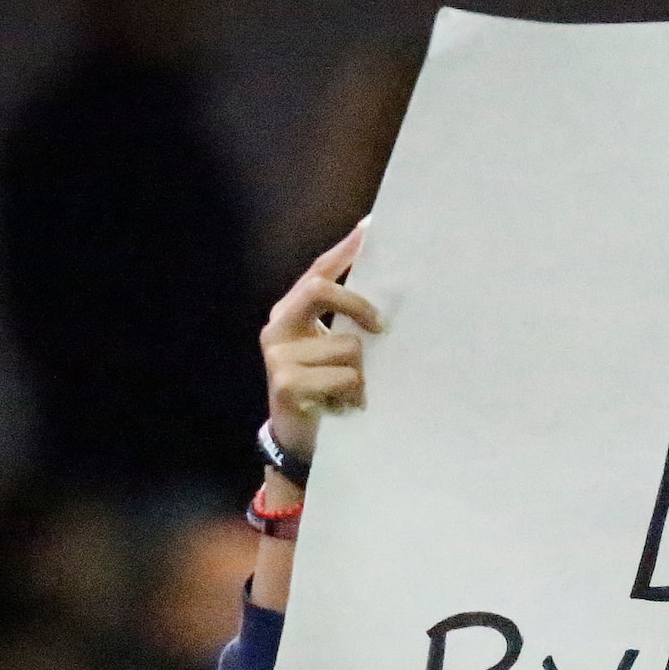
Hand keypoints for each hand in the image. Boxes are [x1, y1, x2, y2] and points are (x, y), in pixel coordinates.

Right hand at [262, 220, 382, 470]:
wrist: (299, 442)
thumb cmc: (324, 391)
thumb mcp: (334, 351)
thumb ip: (348, 324)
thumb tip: (390, 300)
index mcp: (290, 312)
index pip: (318, 270)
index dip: (345, 249)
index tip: (371, 227)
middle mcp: (278, 327)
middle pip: (320, 289)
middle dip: (358, 305)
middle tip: (382, 327)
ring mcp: (279, 355)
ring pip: (347, 346)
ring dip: (361, 374)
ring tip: (350, 394)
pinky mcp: (286, 384)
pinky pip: (343, 377)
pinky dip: (354, 394)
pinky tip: (342, 408)